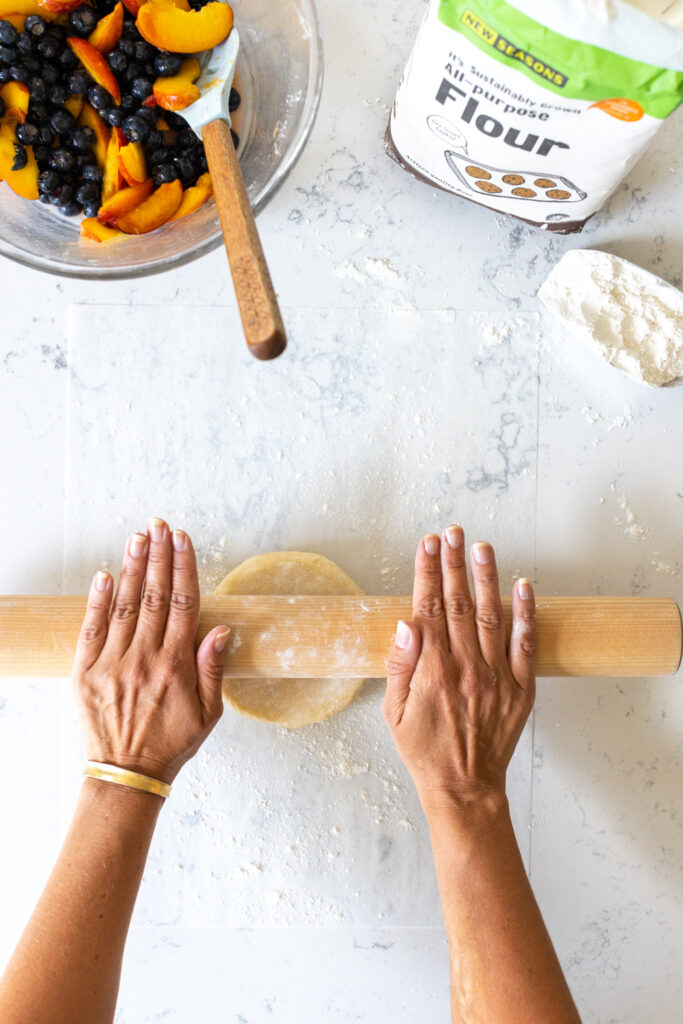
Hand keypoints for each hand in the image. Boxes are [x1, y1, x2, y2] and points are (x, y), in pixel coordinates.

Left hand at [71, 518, 229, 783]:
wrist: (127, 774)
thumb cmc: (171, 743)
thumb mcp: (209, 713)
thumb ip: (213, 669)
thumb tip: (221, 630)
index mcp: (176, 666)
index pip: (183, 604)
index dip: (183, 567)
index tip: (183, 540)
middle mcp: (144, 659)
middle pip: (153, 595)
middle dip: (158, 556)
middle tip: (160, 525)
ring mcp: (112, 664)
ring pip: (124, 605)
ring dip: (131, 568)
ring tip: (138, 537)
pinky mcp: (85, 673)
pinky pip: (92, 629)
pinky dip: (97, 600)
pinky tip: (104, 575)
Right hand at [383, 525, 535, 811]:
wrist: (464, 786)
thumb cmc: (424, 750)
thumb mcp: (394, 712)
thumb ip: (400, 666)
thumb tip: (405, 624)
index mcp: (432, 670)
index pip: (428, 607)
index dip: (427, 572)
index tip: (429, 544)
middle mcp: (466, 667)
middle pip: (457, 603)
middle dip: (454, 563)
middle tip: (454, 532)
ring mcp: (496, 676)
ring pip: (489, 615)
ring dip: (485, 578)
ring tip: (483, 547)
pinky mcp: (520, 688)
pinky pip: (524, 644)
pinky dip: (525, 614)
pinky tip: (523, 586)